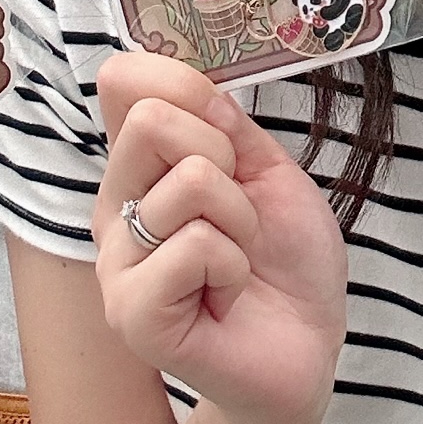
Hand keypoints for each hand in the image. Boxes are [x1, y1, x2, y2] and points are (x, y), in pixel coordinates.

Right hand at [93, 52, 347, 423]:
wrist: (307, 346)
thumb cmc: (286, 262)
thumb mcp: (266, 171)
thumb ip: (222, 125)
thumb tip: (171, 78)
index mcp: (141, 170)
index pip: (124, 82)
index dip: (184, 83)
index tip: (226, 128)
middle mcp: (115, 211)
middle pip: (150, 120)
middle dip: (226, 157)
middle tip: (239, 213)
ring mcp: (117, 264)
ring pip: (188, 182)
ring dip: (241, 221)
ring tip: (237, 262)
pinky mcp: (132, 314)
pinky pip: (195, 246)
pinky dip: (234, 265)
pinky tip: (227, 296)